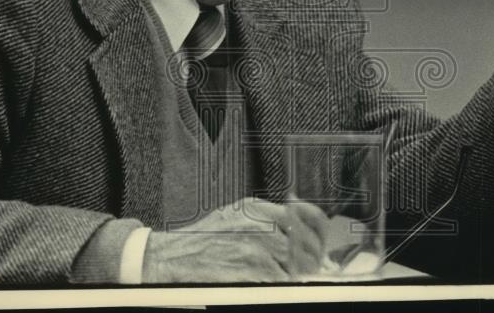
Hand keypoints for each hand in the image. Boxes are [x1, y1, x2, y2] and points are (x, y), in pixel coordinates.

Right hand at [140, 197, 328, 282]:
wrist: (171, 257)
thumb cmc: (201, 239)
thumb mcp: (235, 213)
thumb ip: (265, 215)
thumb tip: (298, 225)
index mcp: (259, 207)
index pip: (308, 216)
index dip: (320, 234)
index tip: (321, 247)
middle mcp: (262, 223)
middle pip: (307, 245)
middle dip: (311, 261)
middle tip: (310, 270)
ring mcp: (258, 247)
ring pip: (297, 266)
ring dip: (298, 276)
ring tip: (290, 280)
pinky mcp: (251, 270)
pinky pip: (281, 282)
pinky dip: (283, 286)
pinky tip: (274, 286)